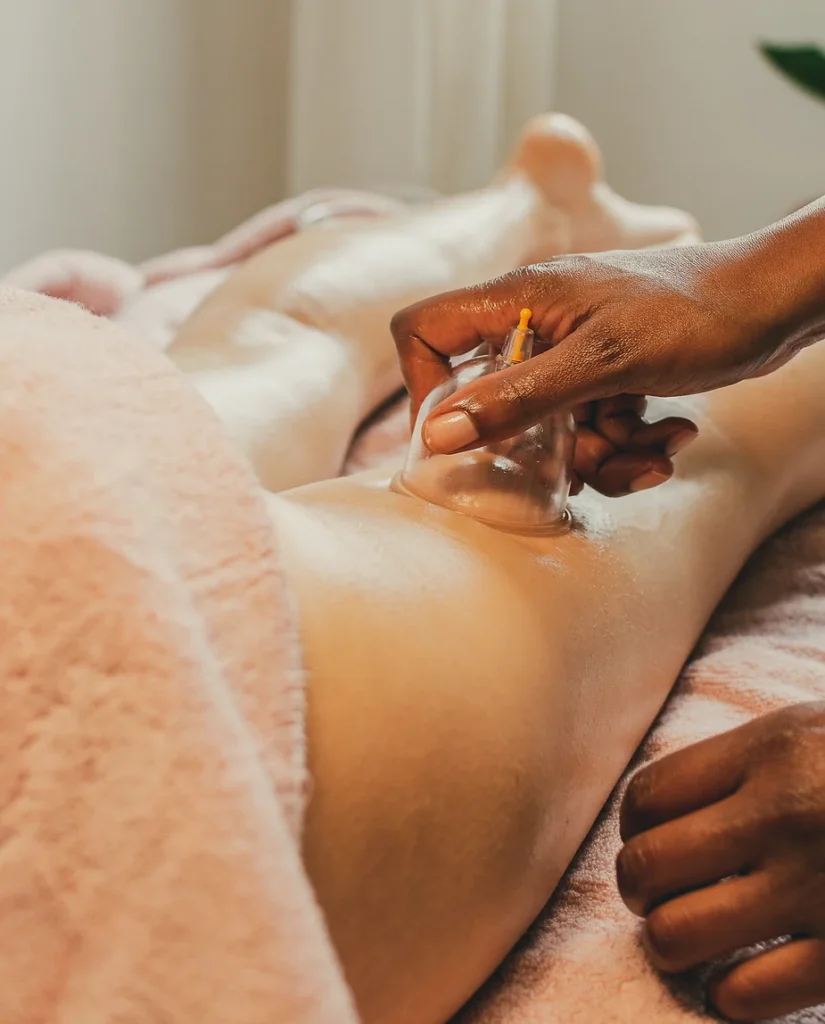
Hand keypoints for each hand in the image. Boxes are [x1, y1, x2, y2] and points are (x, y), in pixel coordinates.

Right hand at [390, 243, 805, 496]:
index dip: (427, 386)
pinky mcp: (606, 373)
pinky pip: (588, 427)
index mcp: (519, 300)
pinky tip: (667, 437)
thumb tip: (439, 434)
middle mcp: (538, 322)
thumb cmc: (694, 313)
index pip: (425, 330)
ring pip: (547, 426)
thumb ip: (517, 399)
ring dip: (598, 453)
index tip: (464, 435)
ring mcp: (573, 350)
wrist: (777, 302)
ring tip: (651, 448)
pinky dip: (624, 444)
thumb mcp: (602, 363)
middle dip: (542, 445)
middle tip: (586, 456)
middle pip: (494, 400)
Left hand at [617, 702, 824, 1020]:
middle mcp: (784, 814)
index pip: (647, 797)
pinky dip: (728, 996)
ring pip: (681, 935)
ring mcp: (818, 886)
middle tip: (656, 896)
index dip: (631, 828)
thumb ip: (738, 764)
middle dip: (638, 890)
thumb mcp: (806, 733)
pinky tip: (735, 981)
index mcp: (769, 751)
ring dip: (670, 945)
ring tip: (686, 939)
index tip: (646, 840)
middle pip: (648, 866)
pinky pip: (751, 995)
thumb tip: (655, 813)